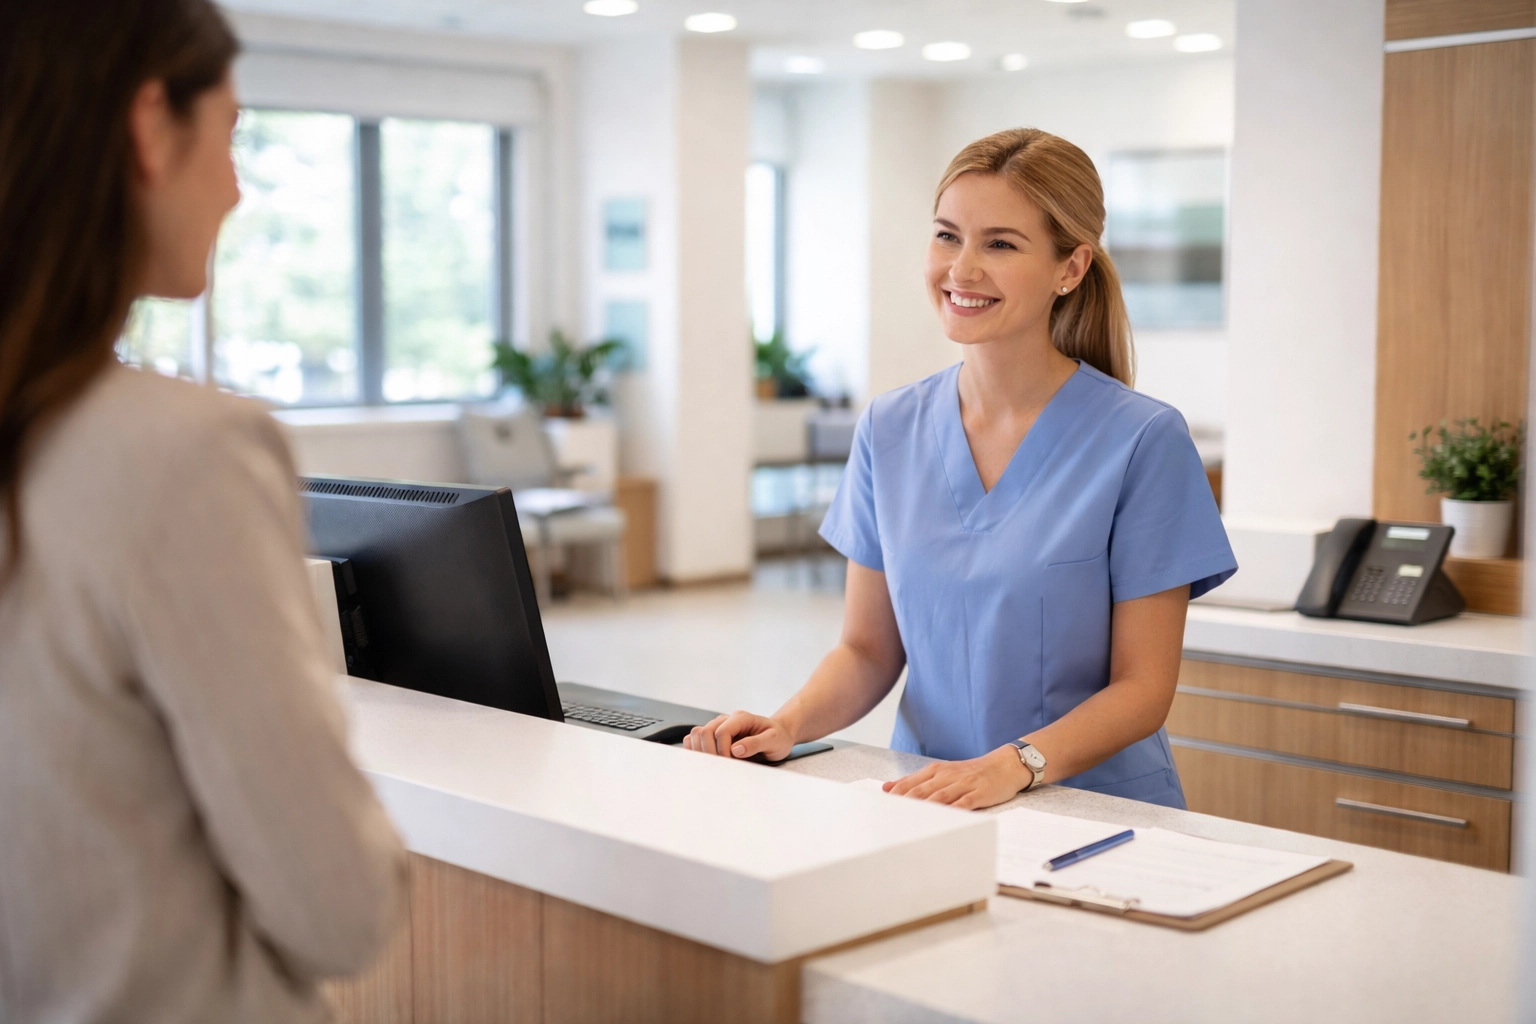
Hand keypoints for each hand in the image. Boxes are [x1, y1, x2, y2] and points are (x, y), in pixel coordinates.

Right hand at [682, 711, 795, 761]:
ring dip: (701, 751)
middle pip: (704, 732)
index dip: (723, 750)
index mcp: (741, 718)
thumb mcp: (774, 740)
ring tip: (715, 765)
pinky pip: (696, 739)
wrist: (779, 735)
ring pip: (696, 734)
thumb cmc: (778, 738)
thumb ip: (756, 744)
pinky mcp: (715, 735)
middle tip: (721, 767)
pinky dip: (697, 750)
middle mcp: (727, 719)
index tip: (731, 764)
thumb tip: (736, 750)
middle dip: (709, 752)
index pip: (722, 732)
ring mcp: (719, 726)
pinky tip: (708, 761)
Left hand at [885, 746, 1030, 809]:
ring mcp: (964, 784)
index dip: (894, 796)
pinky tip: (943, 818)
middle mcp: (947, 776)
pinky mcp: (979, 793)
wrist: (1005, 765)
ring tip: (908, 820)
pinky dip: (953, 810)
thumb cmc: (971, 773)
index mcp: (936, 770)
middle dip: (904, 804)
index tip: (879, 807)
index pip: (910, 783)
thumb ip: (915, 780)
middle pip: (921, 791)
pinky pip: (964, 803)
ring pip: (939, 797)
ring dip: (923, 808)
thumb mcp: (942, 772)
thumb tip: (887, 788)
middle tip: (889, 817)